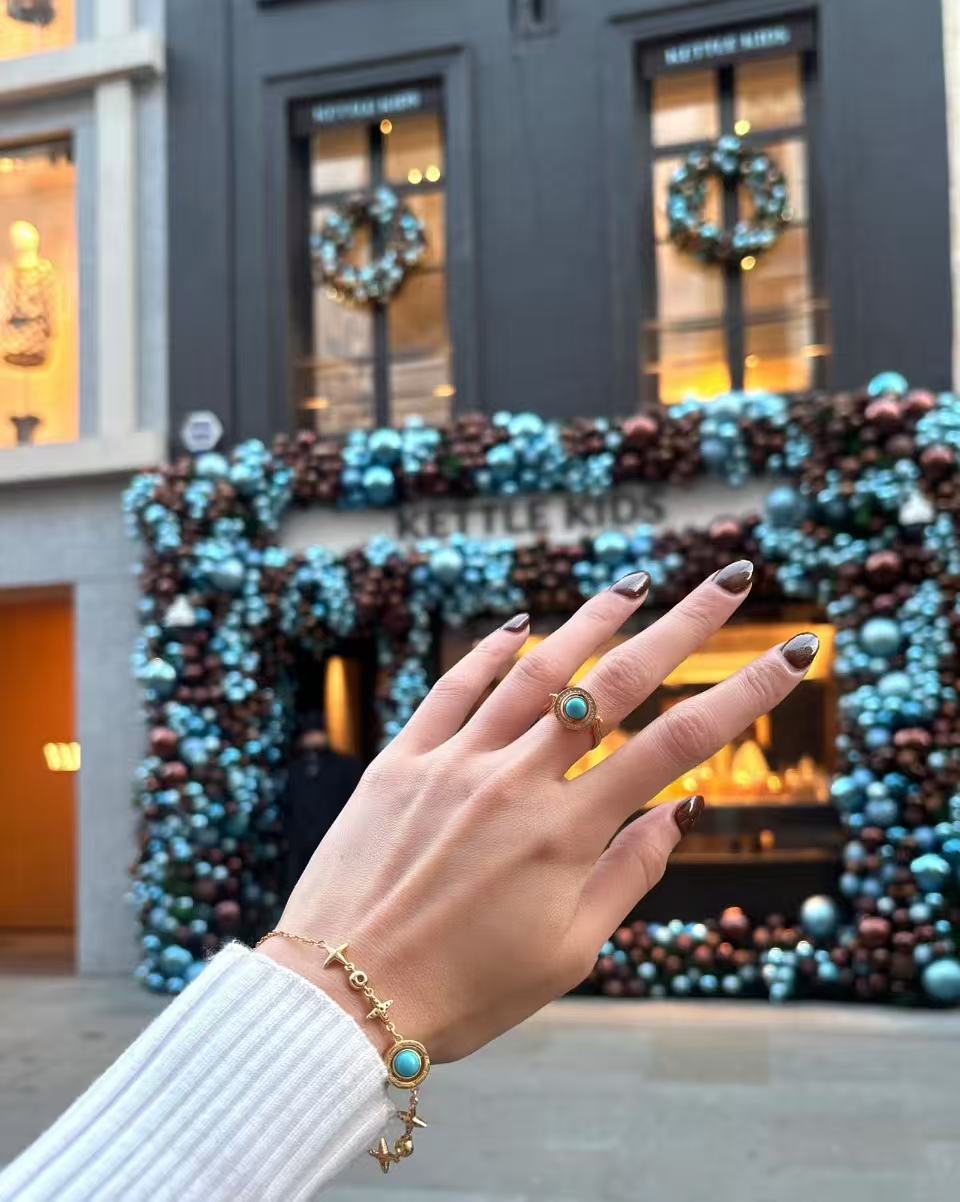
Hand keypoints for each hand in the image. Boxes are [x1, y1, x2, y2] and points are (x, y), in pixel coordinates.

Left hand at [260, 560, 818, 1062]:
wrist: (342, 998)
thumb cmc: (464, 990)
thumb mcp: (568, 952)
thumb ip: (628, 873)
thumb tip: (680, 810)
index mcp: (567, 833)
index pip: (677, 745)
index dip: (743, 694)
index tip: (791, 655)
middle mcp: (516, 783)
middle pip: (616, 684)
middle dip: (683, 626)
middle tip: (729, 580)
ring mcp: (453, 764)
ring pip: (534, 672)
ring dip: (590, 620)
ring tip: (634, 584)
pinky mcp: (399, 762)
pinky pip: (451, 690)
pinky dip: (489, 653)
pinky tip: (519, 626)